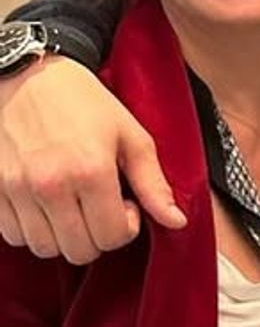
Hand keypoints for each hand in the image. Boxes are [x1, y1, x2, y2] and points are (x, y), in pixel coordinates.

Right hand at [0, 56, 183, 262]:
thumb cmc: (85, 103)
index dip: (127, 227)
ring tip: (73, 207)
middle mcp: (51, 185)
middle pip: (79, 251)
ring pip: (44, 248)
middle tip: (100, 207)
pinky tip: (46, 207)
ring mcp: (17, 189)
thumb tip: (176, 222)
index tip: (125, 204)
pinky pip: (12, 235)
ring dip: (64, 237)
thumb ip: (153, 184)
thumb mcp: (131, 136)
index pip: (113, 237)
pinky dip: (32, 230)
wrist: (28, 76)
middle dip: (98, 237)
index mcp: (91, 171)